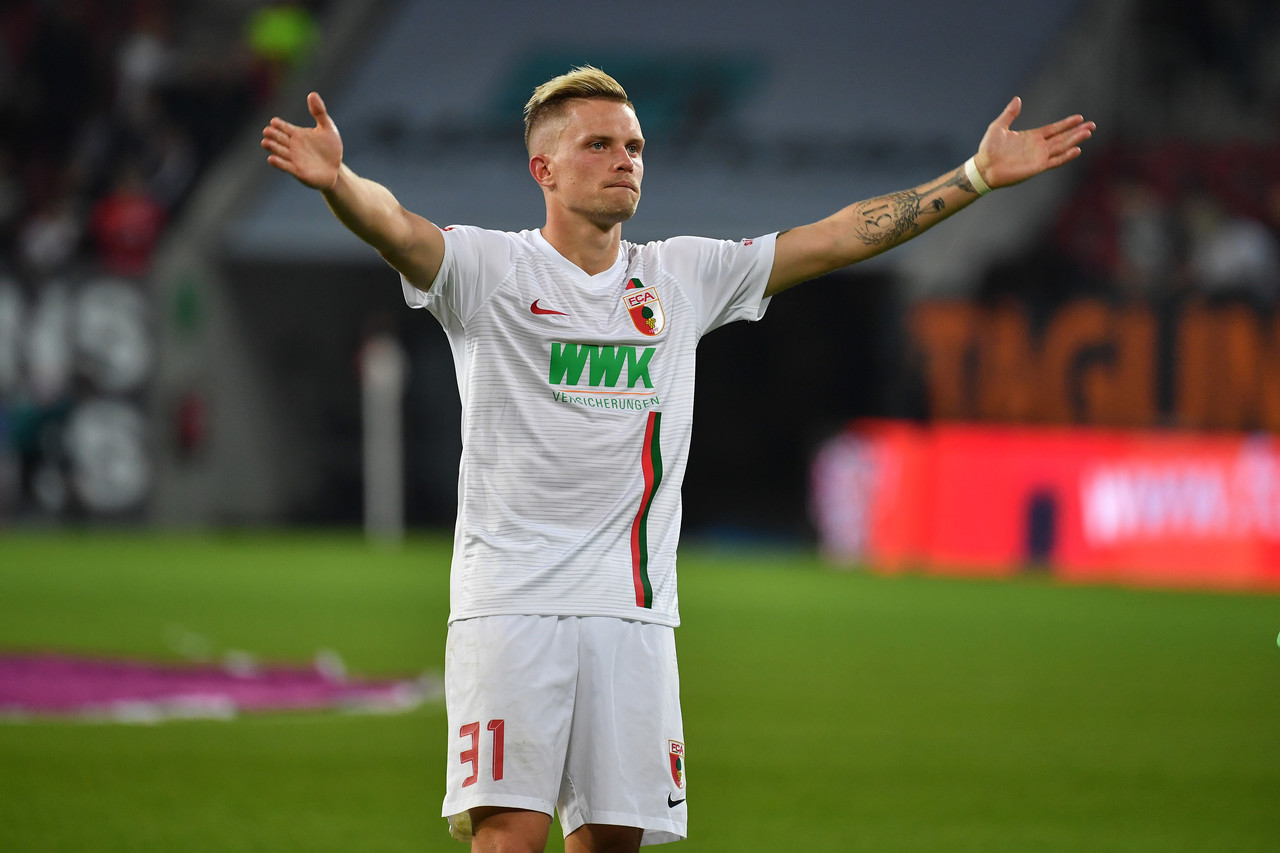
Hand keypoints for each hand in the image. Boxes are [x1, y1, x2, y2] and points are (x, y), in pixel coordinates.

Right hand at [261, 92, 342, 190]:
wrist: (336, 169)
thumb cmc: (331, 148)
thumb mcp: (328, 128)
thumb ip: (319, 112)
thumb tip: (312, 94)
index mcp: (296, 133)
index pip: (283, 127)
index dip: (278, 124)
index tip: (274, 122)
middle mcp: (292, 145)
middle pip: (278, 138)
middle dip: (272, 135)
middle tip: (268, 131)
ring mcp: (293, 158)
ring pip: (278, 151)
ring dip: (272, 147)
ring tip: (266, 142)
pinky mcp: (297, 171)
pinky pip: (285, 166)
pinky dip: (278, 163)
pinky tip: (272, 159)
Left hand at [973, 97, 1094, 188]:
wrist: (984, 168)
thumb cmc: (988, 149)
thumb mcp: (998, 127)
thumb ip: (1009, 114)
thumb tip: (1017, 99)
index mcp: (1031, 136)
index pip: (1054, 129)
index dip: (1066, 124)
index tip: (1079, 118)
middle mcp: (1038, 147)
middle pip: (1062, 137)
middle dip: (1077, 131)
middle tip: (1092, 125)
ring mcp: (1038, 157)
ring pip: (1062, 147)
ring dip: (1075, 140)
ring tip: (1088, 133)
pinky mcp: (1036, 167)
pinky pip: (1055, 161)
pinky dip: (1066, 156)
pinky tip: (1076, 149)